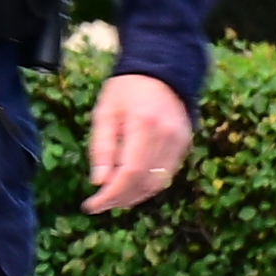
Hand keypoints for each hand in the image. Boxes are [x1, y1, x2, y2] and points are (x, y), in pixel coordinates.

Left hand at [85, 73, 193, 216]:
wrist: (159, 70)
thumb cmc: (125, 90)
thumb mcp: (104, 113)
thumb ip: (101, 148)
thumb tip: (99, 182)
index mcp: (143, 124)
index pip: (129, 172)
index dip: (110, 194)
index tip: (91, 205)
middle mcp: (166, 135)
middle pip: (144, 182)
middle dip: (120, 199)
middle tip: (99, 204)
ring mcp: (179, 141)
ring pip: (158, 184)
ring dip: (134, 197)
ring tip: (113, 199)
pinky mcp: (184, 144)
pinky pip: (166, 175)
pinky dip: (147, 186)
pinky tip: (131, 187)